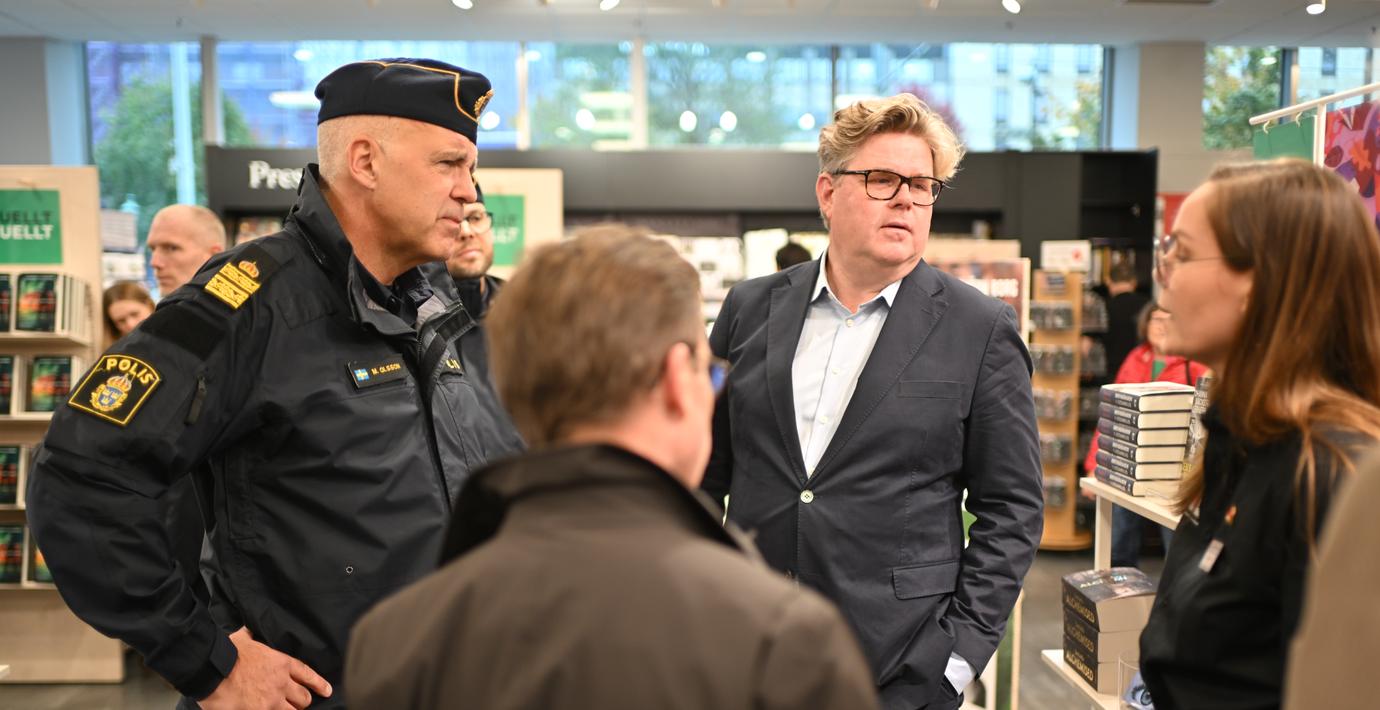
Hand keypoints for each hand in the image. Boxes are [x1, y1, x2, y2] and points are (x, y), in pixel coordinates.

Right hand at [198, 627, 331, 709]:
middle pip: (303, 698)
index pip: (307, 674)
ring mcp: (272, 700)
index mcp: (281, 663)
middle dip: (302, 701)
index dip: (319, 684)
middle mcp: (281, 683)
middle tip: (298, 703)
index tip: (326, 691)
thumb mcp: (243, 638)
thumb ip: (251, 636)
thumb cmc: (227, 652)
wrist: (212, 669)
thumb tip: (248, 631)